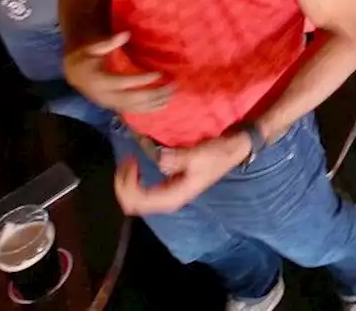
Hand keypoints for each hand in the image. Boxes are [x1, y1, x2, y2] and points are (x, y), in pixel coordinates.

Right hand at [63, 31, 172, 113]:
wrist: (74, 73)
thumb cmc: (85, 56)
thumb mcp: (93, 46)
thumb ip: (108, 42)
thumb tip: (125, 34)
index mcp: (99, 81)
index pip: (124, 82)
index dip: (141, 79)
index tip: (159, 73)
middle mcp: (105, 96)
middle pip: (132, 99)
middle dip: (153, 94)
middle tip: (171, 86)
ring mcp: (110, 104)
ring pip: (134, 108)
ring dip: (154, 103)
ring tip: (171, 95)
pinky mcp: (114, 107)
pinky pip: (133, 110)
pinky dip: (148, 109)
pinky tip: (163, 105)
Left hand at [114, 133, 247, 214]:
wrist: (232, 151)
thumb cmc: (216, 154)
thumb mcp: (199, 155)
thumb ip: (178, 159)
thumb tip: (159, 161)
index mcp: (174, 196)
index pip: (139, 201)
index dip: (128, 184)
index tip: (131, 160)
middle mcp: (168, 200)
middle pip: (132, 204)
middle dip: (122, 184)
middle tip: (127, 160)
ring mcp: (167, 195)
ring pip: (135, 200)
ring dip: (126, 182)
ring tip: (130, 161)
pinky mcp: (168, 188)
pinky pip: (141, 192)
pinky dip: (133, 180)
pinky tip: (136, 165)